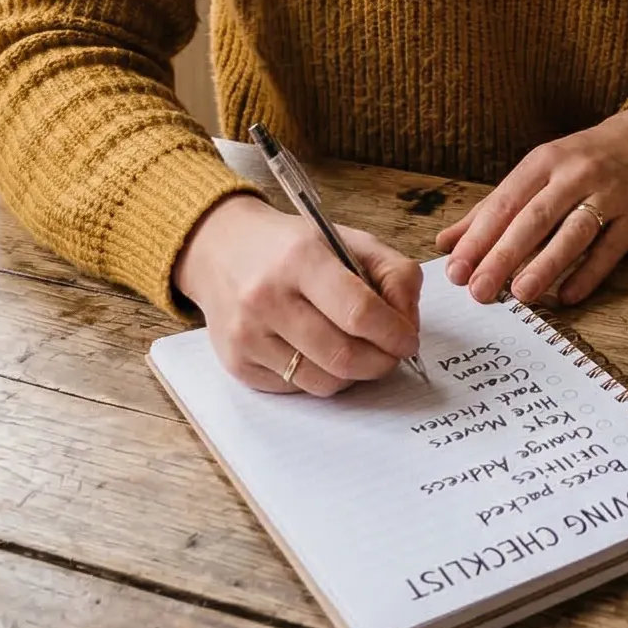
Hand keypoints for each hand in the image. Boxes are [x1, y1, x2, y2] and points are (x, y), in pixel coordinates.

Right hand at [173, 194, 422, 395]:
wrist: (219, 248)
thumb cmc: (290, 245)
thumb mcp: (346, 238)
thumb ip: (392, 273)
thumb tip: (408, 323)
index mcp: (300, 258)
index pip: (359, 312)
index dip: (394, 333)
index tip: (408, 339)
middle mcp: (267, 298)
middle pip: (343, 356)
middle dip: (381, 362)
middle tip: (392, 354)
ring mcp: (248, 335)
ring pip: (323, 382)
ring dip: (353, 375)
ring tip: (358, 352)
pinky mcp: (237, 363)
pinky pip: (296, 389)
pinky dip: (320, 377)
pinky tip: (319, 352)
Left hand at [435, 106, 627, 310]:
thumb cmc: (583, 161)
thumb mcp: (537, 171)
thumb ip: (492, 208)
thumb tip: (447, 242)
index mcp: (544, 161)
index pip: (505, 202)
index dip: (479, 238)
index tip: (455, 270)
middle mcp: (575, 174)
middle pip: (535, 218)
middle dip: (504, 255)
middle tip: (479, 290)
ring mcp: (609, 194)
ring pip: (574, 232)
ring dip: (546, 264)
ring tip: (520, 294)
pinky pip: (611, 249)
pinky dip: (589, 273)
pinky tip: (568, 296)